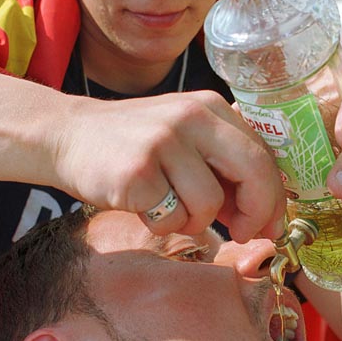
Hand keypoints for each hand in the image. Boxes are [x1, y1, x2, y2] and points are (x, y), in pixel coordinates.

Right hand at [53, 91, 285, 242]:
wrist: (67, 135)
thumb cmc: (133, 145)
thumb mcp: (184, 137)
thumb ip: (223, 163)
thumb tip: (267, 212)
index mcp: (209, 107)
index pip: (263, 154)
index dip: (274, 197)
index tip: (271, 224)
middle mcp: (191, 117)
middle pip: (253, 172)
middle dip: (256, 213)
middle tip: (243, 233)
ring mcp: (163, 142)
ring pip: (209, 204)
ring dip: (193, 221)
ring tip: (168, 207)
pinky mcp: (137, 172)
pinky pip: (172, 218)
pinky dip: (162, 223)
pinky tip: (143, 205)